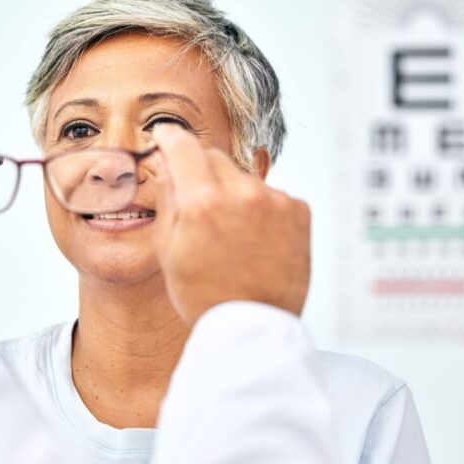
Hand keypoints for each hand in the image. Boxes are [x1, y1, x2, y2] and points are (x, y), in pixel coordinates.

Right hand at [150, 125, 310, 323]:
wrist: (253, 326)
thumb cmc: (204, 294)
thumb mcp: (167, 249)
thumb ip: (167, 198)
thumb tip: (168, 162)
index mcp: (201, 203)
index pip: (182, 145)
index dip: (169, 137)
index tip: (166, 136)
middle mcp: (241, 194)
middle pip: (214, 157)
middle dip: (202, 173)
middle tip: (200, 207)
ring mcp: (274, 201)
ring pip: (243, 178)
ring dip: (234, 194)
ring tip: (232, 236)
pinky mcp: (298, 211)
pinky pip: (270, 196)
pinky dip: (260, 210)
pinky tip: (255, 240)